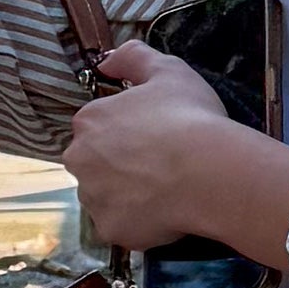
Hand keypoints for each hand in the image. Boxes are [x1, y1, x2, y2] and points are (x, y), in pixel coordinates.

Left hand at [63, 39, 288, 266]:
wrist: (209, 171)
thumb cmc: (189, 117)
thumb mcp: (167, 70)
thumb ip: (132, 57)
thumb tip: (106, 62)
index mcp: (89, 121)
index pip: (97, 128)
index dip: (127, 133)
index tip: (154, 137)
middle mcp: (79, 160)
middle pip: (94, 164)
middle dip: (119, 166)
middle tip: (159, 165)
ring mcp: (93, 198)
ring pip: (105, 197)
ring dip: (126, 195)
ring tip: (165, 190)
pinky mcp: (111, 230)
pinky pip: (121, 226)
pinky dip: (139, 222)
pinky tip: (165, 212)